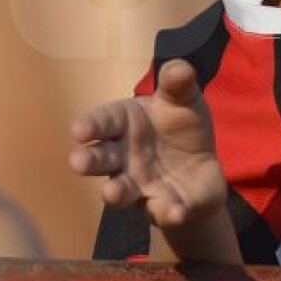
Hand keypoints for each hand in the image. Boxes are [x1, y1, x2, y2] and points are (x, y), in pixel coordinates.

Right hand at [69, 60, 228, 242]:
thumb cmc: (180, 124)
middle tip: (78, 162)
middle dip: (89, 159)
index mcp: (124, 122)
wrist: (201, 166)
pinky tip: (175, 211)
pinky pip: (160, 210)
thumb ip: (179, 85)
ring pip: (119, 189)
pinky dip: (166, 212)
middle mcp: (121, 156)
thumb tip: (180, 68)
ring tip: (111, 192)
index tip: (79, 129)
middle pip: (100, 157)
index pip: (103, 120)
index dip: (90, 124)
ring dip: (114, 192)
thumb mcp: (184, 100)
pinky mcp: (158, 205)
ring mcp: (136, 183)